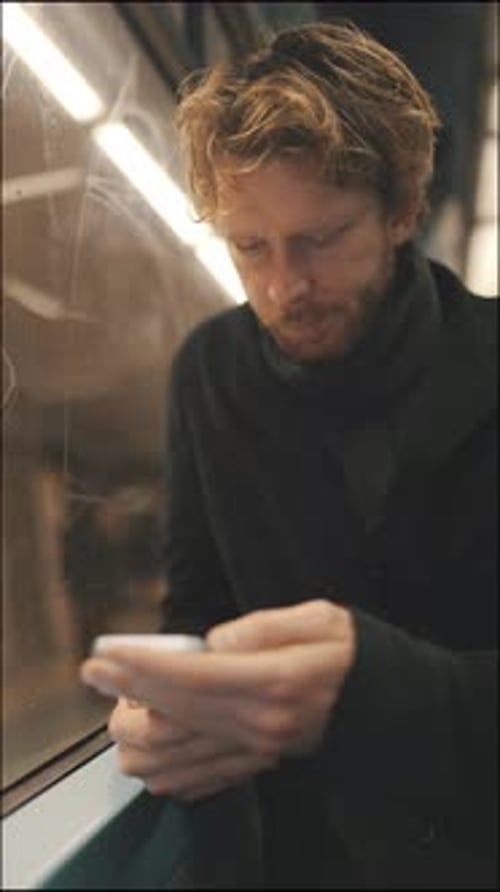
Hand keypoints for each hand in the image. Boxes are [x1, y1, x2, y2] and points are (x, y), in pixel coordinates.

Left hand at [80, 600, 355, 782]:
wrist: (387, 702)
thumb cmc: (349, 652)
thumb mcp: (316, 618)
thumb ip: (260, 628)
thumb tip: (211, 642)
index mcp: (274, 682)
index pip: (190, 678)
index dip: (141, 667)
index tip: (105, 655)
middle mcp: (261, 724)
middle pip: (173, 720)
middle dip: (124, 696)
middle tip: (101, 673)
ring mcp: (258, 751)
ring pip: (177, 760)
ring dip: (136, 737)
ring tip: (123, 705)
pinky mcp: (258, 764)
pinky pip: (199, 779)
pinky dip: (163, 769)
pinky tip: (149, 750)